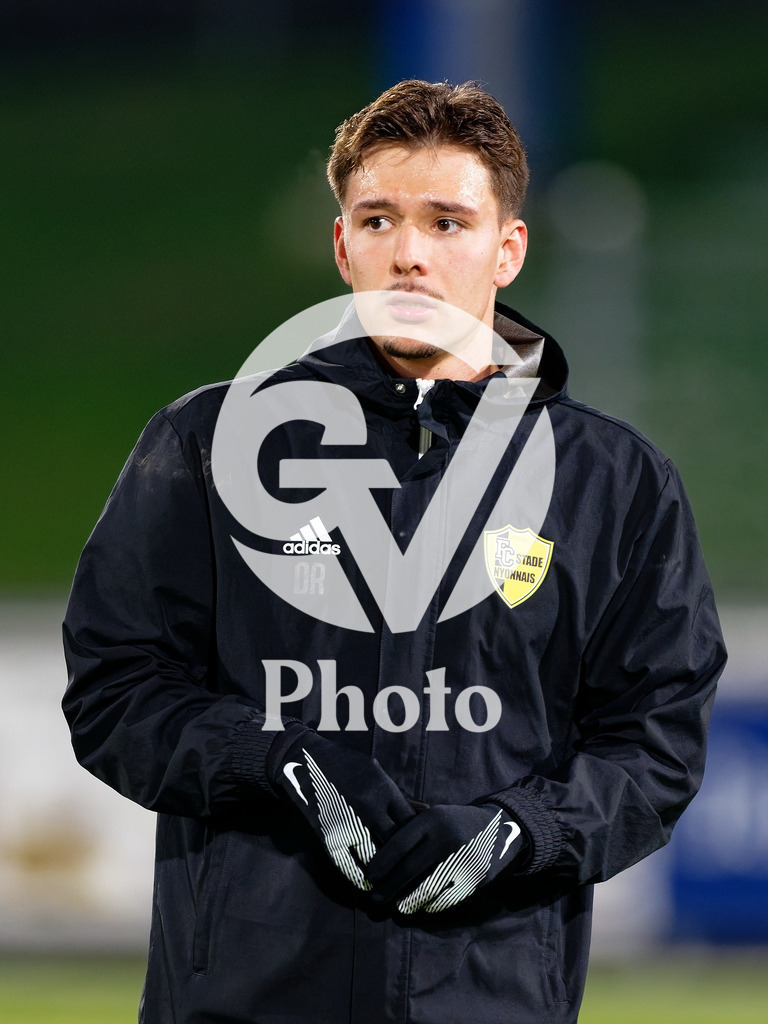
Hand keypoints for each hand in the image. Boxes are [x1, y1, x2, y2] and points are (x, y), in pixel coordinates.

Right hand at [266, 724, 413, 890]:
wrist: (306, 760)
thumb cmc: (347, 765)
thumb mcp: (376, 771)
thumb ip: (398, 794)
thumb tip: (425, 811)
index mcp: (384, 790)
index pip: (410, 824)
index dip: (416, 839)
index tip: (418, 849)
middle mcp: (369, 808)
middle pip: (395, 844)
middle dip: (402, 859)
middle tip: (408, 873)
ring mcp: (349, 823)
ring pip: (374, 858)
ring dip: (383, 872)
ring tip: (391, 885)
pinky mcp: (329, 835)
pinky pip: (349, 865)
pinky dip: (359, 877)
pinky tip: (366, 883)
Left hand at [365, 802, 525, 912]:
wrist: (500, 827)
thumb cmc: (454, 823)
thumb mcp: (434, 815)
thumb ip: (410, 830)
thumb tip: (378, 858)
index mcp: (433, 819)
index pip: (398, 845)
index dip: (381, 863)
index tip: (369, 876)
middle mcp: (446, 838)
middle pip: (409, 870)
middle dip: (388, 887)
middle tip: (375, 899)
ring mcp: (462, 860)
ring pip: (426, 889)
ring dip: (407, 901)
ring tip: (396, 906)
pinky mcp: (475, 879)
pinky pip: (446, 898)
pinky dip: (431, 905)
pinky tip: (422, 907)